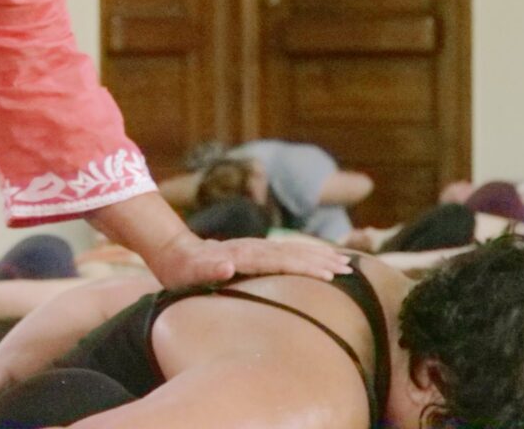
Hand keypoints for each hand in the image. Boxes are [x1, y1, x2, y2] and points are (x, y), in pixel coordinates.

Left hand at [150, 231, 350, 287]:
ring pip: (293, 250)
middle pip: (292, 253)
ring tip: (344, 262)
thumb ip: (208, 269)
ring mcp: (255, 248)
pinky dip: (307, 254)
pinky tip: (321, 259)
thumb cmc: (184, 270)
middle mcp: (252, 249)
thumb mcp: (192, 271)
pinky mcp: (256, 252)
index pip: (280, 261)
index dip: (305, 267)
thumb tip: (226, 267)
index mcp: (242, 256)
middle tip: (348, 269)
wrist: (175, 252)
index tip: (329, 275)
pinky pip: (287, 252)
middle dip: (321, 260)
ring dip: (318, 255)